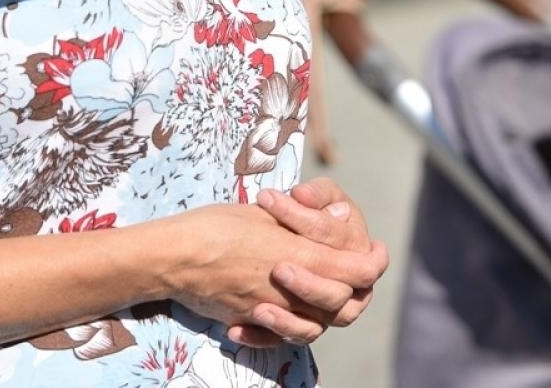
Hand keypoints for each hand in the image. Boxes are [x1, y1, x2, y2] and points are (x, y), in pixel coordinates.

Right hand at [158, 203, 384, 347]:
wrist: (173, 257)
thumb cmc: (217, 225)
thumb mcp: (266, 214)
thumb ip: (307, 222)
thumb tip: (340, 216)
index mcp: (299, 257)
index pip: (355, 270)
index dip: (373, 263)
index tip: (377, 252)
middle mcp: (291, 291)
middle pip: (342, 302)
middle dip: (354, 286)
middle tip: (360, 268)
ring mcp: (270, 311)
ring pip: (316, 323)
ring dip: (326, 308)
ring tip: (327, 291)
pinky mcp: (250, 322)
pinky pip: (279, 335)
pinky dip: (286, 328)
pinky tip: (279, 314)